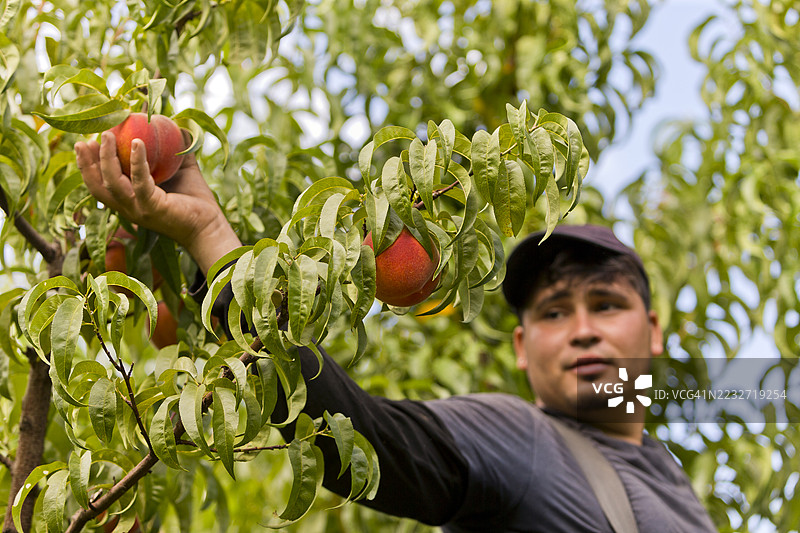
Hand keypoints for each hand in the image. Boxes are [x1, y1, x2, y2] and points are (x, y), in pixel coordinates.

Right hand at [75, 131, 241, 274]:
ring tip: (106, 135)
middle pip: (97, 186)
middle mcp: (128, 208)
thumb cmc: (194, 198)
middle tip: (83, 140)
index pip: (99, 185)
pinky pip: (140, 182)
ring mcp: (138, 210)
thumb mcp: (179, 169)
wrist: (210, 224)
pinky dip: (137, 162)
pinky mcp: (152, 208)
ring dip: (106, 158)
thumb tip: (172, 122)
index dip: (88, 166)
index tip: (84, 144)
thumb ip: (172, 149)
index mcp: (129, 201)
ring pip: (112, 183)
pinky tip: (138, 143)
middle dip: (86, 162)